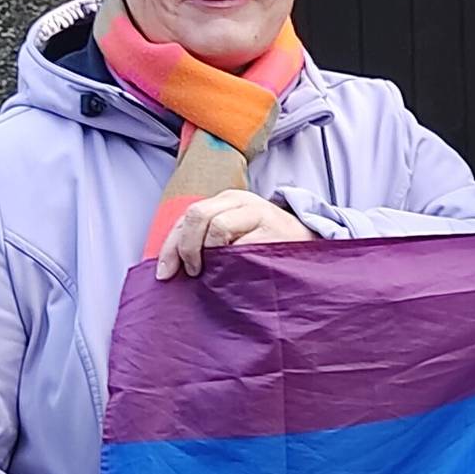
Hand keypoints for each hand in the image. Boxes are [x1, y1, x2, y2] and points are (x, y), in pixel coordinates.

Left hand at [154, 190, 315, 278]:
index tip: (165, 273)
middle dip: (186, 247)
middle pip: (197, 215)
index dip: (170, 246)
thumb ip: (206, 238)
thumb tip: (171, 264)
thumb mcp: (234, 233)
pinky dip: (231, 263)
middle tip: (192, 272)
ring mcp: (259, 213)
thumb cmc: (265, 244)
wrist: (309, 244)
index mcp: (227, 200)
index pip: (187, 217)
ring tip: (215, 272)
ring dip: (210, 254)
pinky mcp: (273, 230)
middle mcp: (241, 201)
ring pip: (217, 227)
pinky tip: (234, 273)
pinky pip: (241, 248)